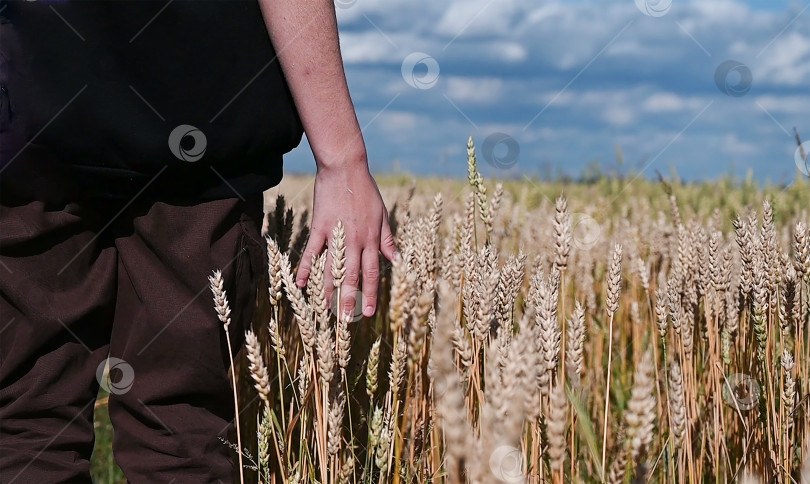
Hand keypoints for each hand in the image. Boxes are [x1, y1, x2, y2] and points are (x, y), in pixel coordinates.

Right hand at [295, 162, 396, 318]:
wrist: (345, 169)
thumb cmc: (366, 191)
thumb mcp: (382, 214)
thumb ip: (387, 239)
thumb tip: (396, 259)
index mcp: (371, 239)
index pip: (371, 273)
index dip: (370, 294)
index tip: (368, 313)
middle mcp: (355, 241)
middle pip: (352, 276)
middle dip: (349, 300)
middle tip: (346, 321)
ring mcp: (336, 235)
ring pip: (331, 268)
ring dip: (328, 290)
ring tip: (325, 310)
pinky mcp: (320, 227)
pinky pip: (312, 252)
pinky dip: (306, 268)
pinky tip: (301, 284)